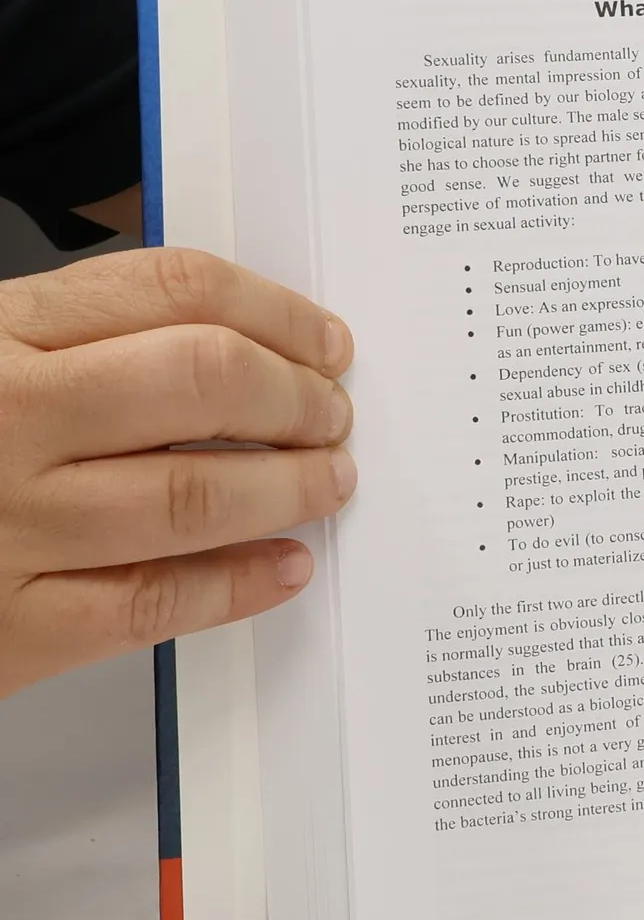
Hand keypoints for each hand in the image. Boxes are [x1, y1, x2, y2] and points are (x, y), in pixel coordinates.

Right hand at [0, 249, 356, 699]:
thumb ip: (75, 332)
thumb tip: (227, 332)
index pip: (172, 289)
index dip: (276, 312)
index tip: (326, 340)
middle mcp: (4, 419)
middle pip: (203, 380)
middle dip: (298, 396)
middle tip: (335, 412)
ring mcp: (6, 526)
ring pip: (195, 493)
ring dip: (292, 485)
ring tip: (330, 480)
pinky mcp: (10, 630)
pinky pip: (154, 603)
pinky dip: (239, 584)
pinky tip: (285, 565)